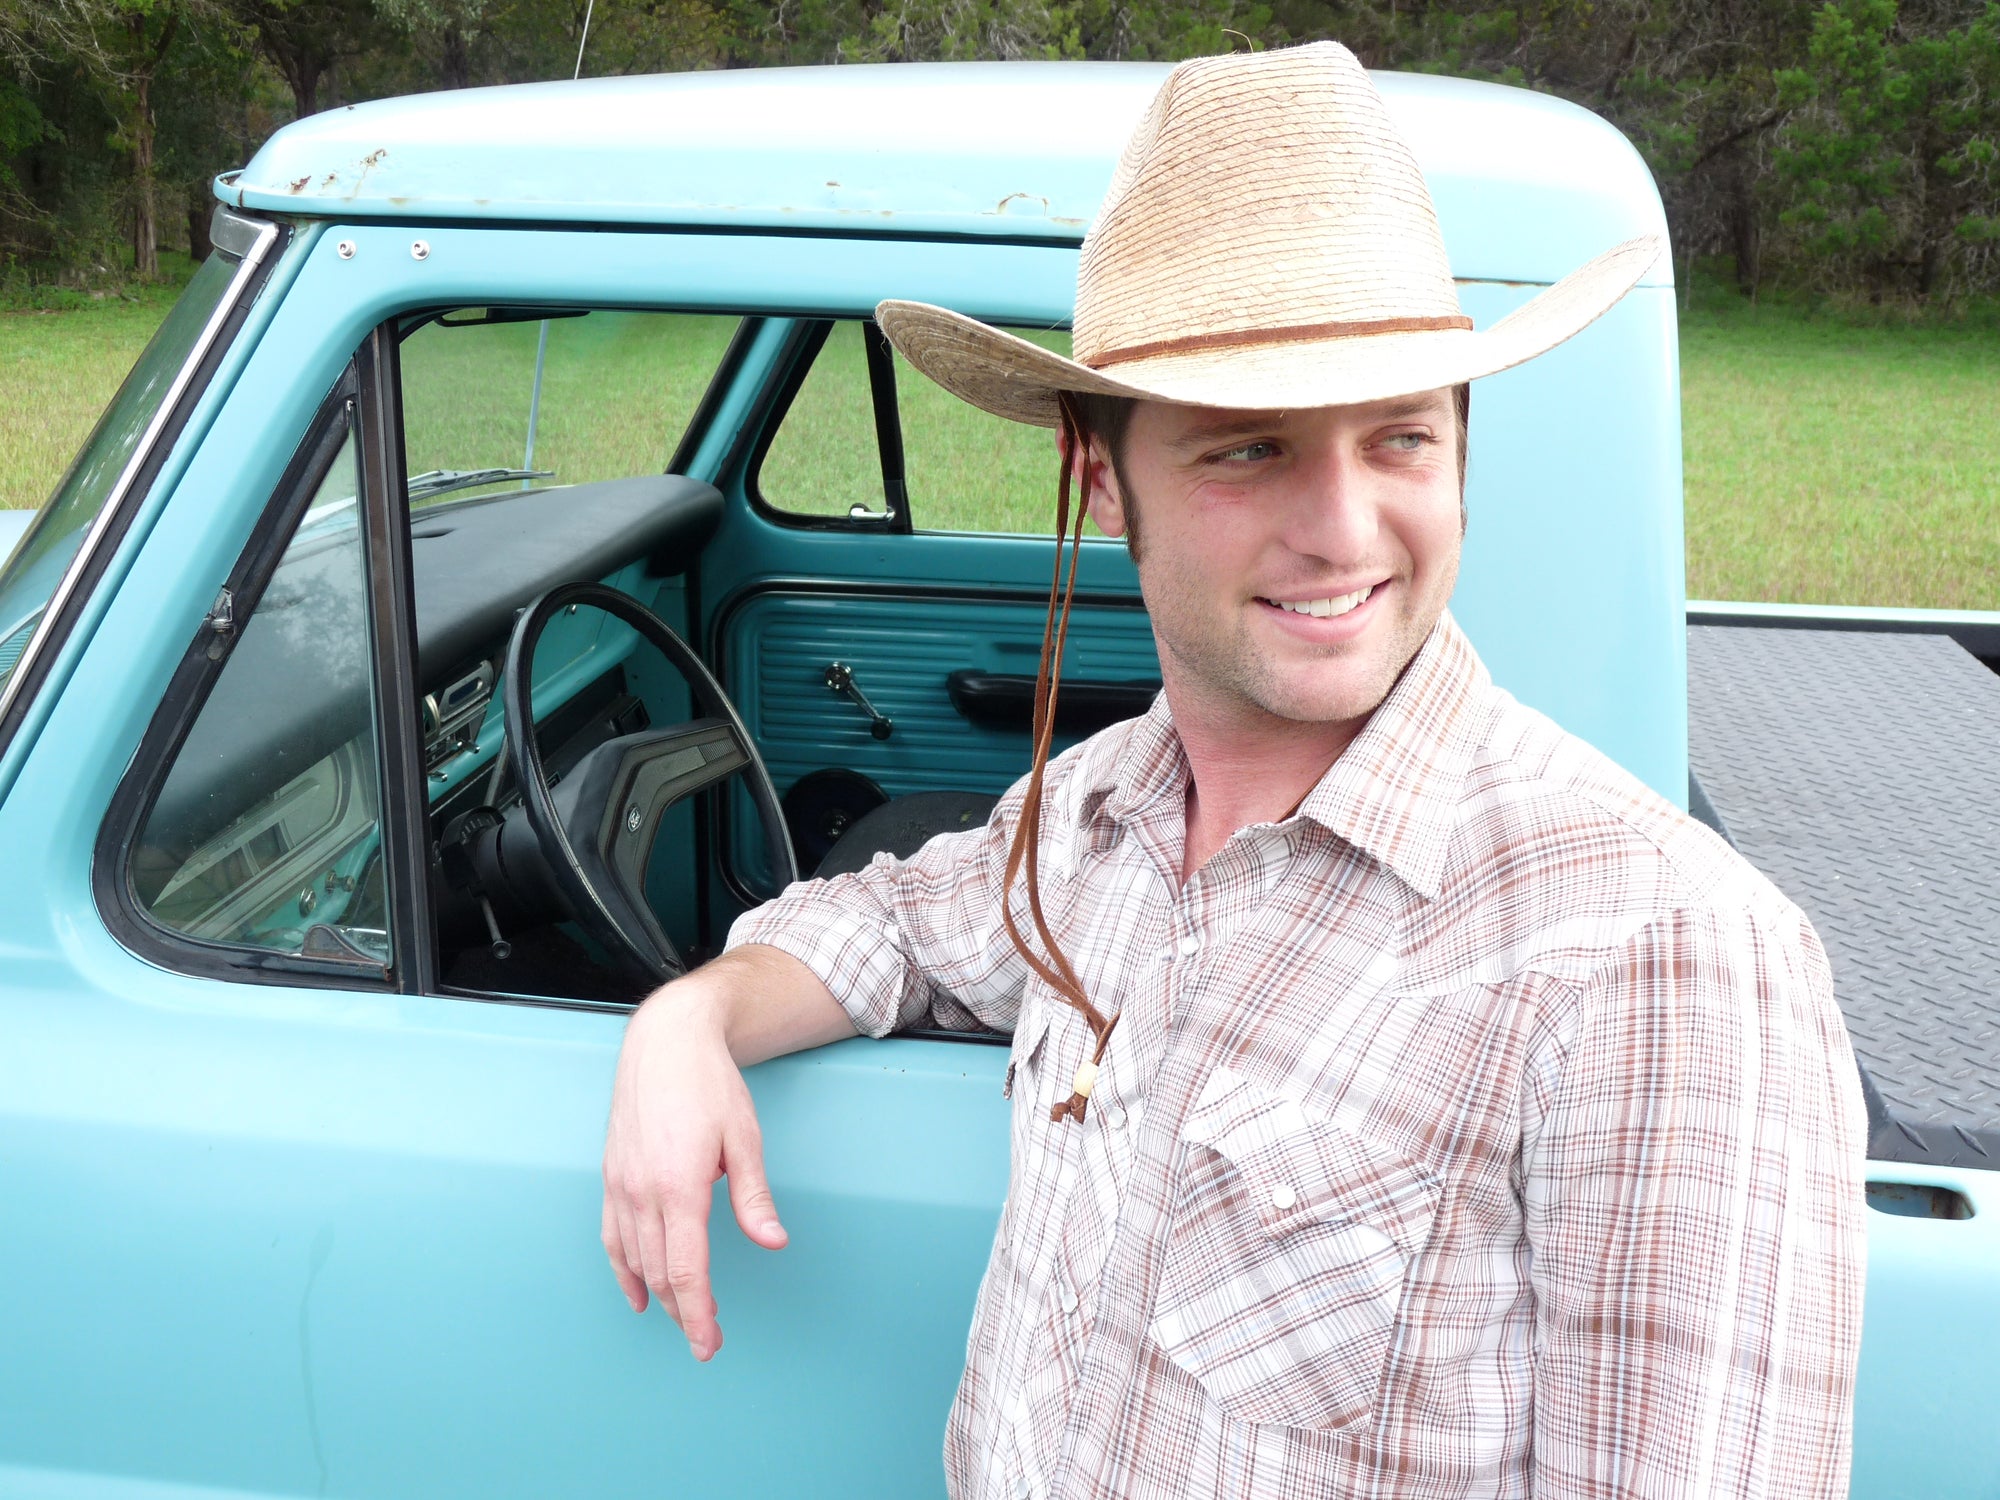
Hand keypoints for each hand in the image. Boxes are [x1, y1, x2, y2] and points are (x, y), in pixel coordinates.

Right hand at [601, 975, 787, 1360]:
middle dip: (683, 1313)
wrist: (664, 1043)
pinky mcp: (611, 1177)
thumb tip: (773, 1242)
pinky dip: (624, 1269)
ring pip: (634, 1259)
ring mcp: (620, 1185)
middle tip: (706, 1342)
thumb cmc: (708, 1085)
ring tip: (682, 1320)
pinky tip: (638, 1291)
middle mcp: (642, 1191)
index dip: (698, 1312)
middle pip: (660, 1272)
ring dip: (658, 1295)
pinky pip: (612, 1236)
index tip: (710, 1342)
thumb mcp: (744, 1139)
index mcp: (679, 1186)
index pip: (686, 1269)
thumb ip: (753, 1198)